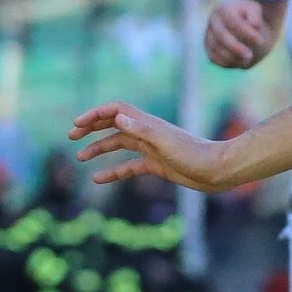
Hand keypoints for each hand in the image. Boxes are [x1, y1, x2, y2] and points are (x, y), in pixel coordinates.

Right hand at [70, 101, 235, 190]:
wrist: (220, 170)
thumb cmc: (196, 156)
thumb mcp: (166, 143)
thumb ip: (142, 130)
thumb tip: (117, 119)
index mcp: (148, 125)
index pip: (117, 111)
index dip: (96, 114)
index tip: (77, 125)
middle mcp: (148, 134)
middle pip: (114, 125)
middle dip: (92, 128)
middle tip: (71, 136)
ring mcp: (152, 149)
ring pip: (119, 144)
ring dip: (99, 148)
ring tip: (80, 157)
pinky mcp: (156, 165)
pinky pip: (129, 167)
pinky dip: (113, 171)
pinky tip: (98, 179)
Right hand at [203, 0, 271, 70]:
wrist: (238, 17)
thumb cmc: (249, 14)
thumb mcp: (256, 9)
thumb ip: (256, 15)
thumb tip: (255, 26)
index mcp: (224, 8)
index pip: (233, 23)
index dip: (246, 33)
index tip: (260, 41)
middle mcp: (213, 21)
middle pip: (221, 37)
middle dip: (236, 48)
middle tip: (250, 56)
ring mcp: (208, 34)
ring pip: (216, 48)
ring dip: (231, 57)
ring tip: (247, 61)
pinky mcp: (208, 47)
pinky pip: (213, 57)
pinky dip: (225, 62)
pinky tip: (239, 63)